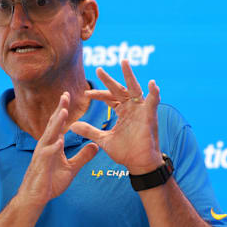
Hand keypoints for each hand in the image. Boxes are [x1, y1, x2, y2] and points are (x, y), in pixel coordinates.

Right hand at [18, 92, 99, 205]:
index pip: (58, 124)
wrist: (36, 197)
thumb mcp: (72, 168)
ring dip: (56, 124)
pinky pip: (47, 155)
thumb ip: (83, 156)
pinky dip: (53, 148)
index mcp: (53, 144)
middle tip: (66, 94)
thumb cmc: (50, 182)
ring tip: (63, 111)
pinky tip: (59, 141)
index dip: (63, 110)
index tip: (69, 96)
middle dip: (59, 109)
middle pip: (53, 124)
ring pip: (49, 135)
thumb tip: (95, 146)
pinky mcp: (41, 165)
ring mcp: (42, 154)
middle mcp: (46, 145)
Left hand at [71, 60, 162, 174]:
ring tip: (124, 62)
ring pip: (135, 89)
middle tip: (98, 69)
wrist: (138, 164)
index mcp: (122, 112)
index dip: (98, 95)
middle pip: (119, 89)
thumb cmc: (125, 152)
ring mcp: (141, 110)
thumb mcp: (103, 139)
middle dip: (109, 80)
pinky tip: (152, 83)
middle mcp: (132, 108)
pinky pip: (153, 101)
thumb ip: (90, 131)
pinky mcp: (150, 116)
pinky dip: (154, 93)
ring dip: (130, 76)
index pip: (109, 98)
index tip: (86, 94)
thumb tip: (72, 125)